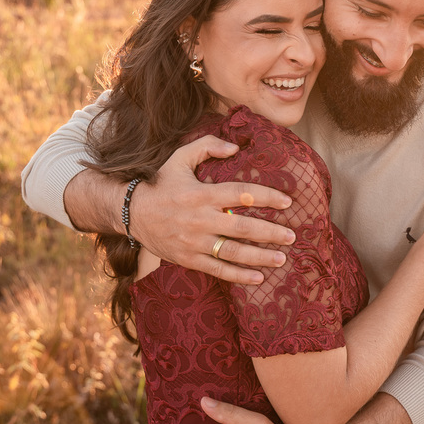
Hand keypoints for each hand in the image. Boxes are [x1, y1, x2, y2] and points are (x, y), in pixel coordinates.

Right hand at [130, 136, 296, 283]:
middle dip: (271, 232)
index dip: (267, 197)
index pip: (241, 194)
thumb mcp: (180, 158)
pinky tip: (258, 278)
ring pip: (233, 252)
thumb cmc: (161, 183)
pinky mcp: (189, 259)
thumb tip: (235, 146)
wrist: (131, 213)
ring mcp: (194, 242)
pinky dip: (239, 275)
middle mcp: (200, 219)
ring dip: (260, 257)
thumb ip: (207, 146)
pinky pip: (217, 269)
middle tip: (292, 235)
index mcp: (202, 194)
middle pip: (243, 227)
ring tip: (282, 258)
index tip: (287, 201)